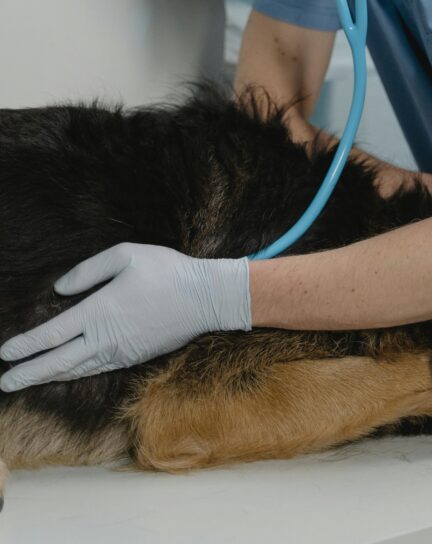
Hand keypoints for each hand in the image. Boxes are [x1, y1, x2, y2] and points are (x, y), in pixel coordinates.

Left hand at [0, 243, 251, 390]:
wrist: (205, 298)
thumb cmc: (166, 270)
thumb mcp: (126, 255)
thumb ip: (89, 271)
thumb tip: (60, 290)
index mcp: (99, 311)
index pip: (53, 334)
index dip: (26, 346)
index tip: (4, 353)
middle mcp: (106, 338)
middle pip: (58, 362)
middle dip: (28, 373)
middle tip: (4, 383)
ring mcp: (120, 352)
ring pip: (76, 370)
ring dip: (48, 377)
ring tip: (26, 381)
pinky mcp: (133, 357)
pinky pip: (96, 370)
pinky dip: (74, 374)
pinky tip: (66, 374)